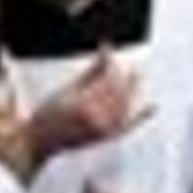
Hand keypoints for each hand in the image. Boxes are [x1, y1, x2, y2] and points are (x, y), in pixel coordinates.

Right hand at [24, 51, 147, 165]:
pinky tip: (152, 106)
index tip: (109, 51)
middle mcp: (96, 119)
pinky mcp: (105, 140)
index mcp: (83, 103)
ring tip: (136, 76)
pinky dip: (140, 116)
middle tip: (126, 64)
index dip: (111, 62)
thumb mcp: (67, 88)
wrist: (40, 143)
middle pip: (119, 92)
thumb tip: (106, 49)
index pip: (107, 78)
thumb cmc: (48, 114)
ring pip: (125, 105)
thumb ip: (91, 71)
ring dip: (131, 90)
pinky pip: (127, 126)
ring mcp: (102, 131)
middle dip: (124, 76)